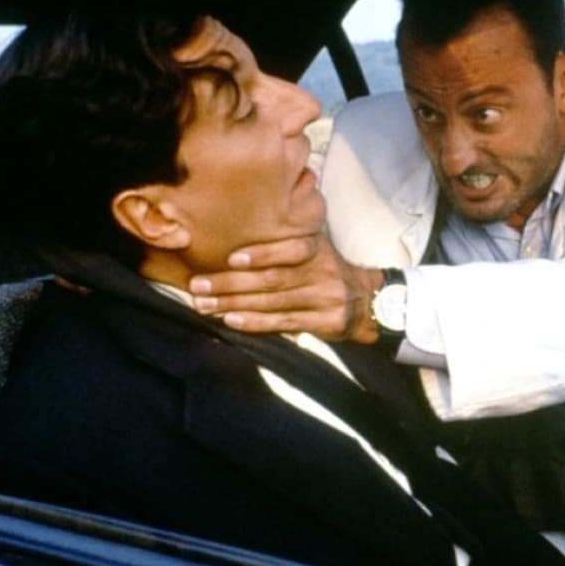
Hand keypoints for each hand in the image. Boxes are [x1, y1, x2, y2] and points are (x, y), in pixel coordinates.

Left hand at [189, 233, 382, 342]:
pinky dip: (256, 322)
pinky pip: (285, 322)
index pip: (292, 249)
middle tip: (198, 286)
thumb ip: (286, 243)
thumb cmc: (326, 270)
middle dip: (231, 282)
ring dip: (235, 304)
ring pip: (274, 302)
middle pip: (273, 279)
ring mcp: (325, 298)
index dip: (262, 254)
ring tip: (204, 305)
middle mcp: (322, 272)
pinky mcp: (326, 321)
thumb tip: (236, 243)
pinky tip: (231, 321)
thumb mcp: (316, 248)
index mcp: (317, 249)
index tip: (231, 258)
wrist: (367, 300)